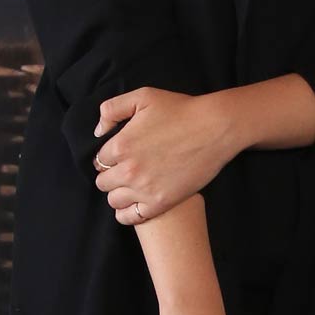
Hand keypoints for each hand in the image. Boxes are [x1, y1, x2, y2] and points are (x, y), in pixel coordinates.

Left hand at [92, 89, 235, 223]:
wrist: (215, 128)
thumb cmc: (181, 110)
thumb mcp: (142, 96)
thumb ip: (112, 109)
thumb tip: (99, 131)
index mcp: (120, 145)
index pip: (99, 160)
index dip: (107, 158)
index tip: (119, 157)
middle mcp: (128, 170)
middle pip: (103, 182)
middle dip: (111, 176)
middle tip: (125, 171)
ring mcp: (144, 189)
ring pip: (113, 201)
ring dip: (118, 194)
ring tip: (130, 187)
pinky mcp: (161, 203)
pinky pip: (130, 217)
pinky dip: (126, 213)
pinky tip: (133, 205)